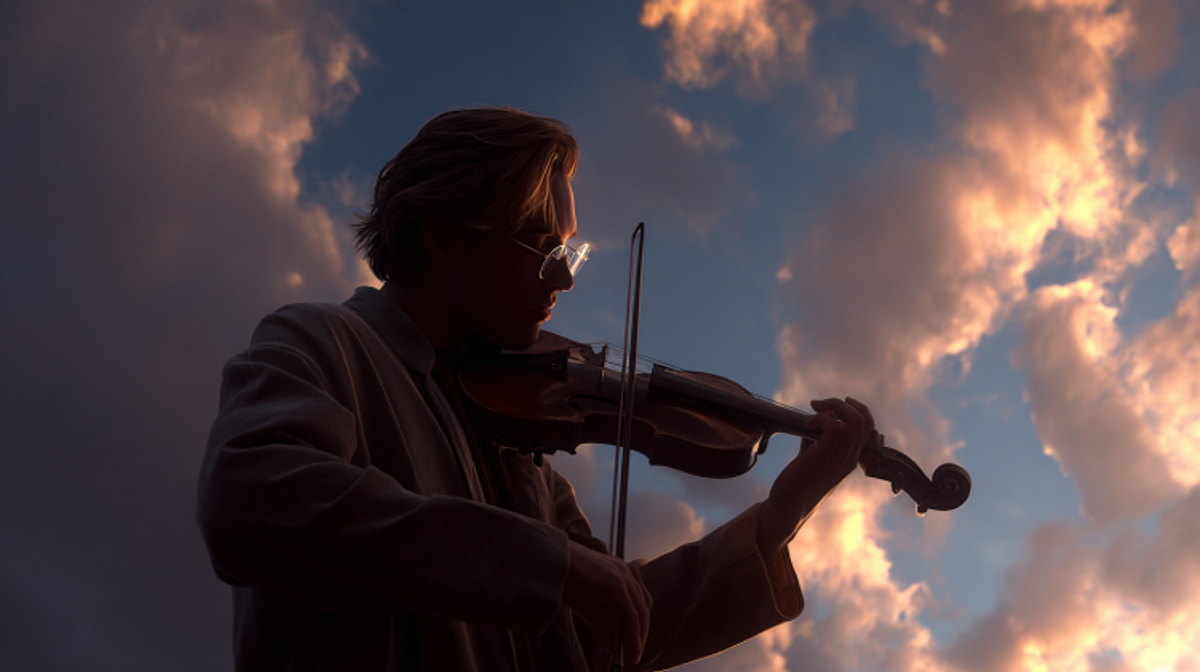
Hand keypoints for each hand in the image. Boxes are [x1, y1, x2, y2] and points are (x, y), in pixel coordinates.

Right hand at [561, 540, 652, 665]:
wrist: (553, 562)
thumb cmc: (567, 579)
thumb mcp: (591, 601)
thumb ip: (607, 615)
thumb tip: (619, 634)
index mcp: (624, 570)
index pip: (640, 600)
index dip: (641, 622)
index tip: (636, 641)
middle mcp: (628, 571)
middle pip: (644, 607)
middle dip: (642, 632)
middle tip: (636, 653)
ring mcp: (624, 577)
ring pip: (640, 613)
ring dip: (639, 637)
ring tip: (634, 656)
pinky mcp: (617, 586)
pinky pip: (631, 615)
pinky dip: (634, 634)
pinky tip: (632, 648)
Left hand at [756, 397, 875, 558]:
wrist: (788, 507)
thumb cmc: (797, 482)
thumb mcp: (812, 457)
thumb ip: (817, 439)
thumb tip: (813, 421)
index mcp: (850, 458)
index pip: (868, 426)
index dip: (857, 408)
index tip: (839, 401)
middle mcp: (849, 459)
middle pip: (863, 420)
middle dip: (840, 403)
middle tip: (818, 405)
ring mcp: (838, 459)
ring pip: (852, 421)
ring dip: (830, 408)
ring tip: (812, 415)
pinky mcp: (822, 459)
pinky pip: (834, 428)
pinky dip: (822, 418)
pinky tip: (807, 425)